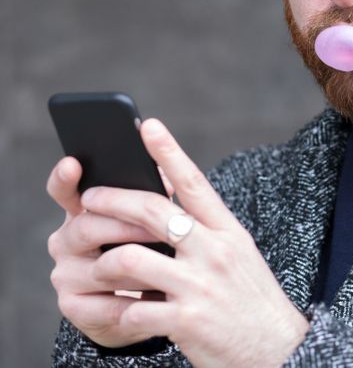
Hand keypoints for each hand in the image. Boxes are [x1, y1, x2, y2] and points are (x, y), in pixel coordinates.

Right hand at [47, 156, 165, 346]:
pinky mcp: (74, 307)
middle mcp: (66, 241)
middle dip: (127, 226)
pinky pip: (106, 303)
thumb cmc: (153, 252)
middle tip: (159, 229)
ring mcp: (65, 275)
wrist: (149, 305)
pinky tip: (157, 297)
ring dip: (139, 265)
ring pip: (100, 266)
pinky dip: (135, 300)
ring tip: (170, 264)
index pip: (64, 191)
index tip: (72, 163)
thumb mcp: (154, 223)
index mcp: (83, 213)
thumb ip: (154, 198)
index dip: (65, 178)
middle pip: (86, 226)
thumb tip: (168, 177)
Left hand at [48, 119, 308, 366]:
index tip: (147, 126)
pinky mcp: (186, 320)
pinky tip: (117, 312)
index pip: (195, 184)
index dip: (168, 153)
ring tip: (97, 269)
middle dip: (112, 201)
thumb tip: (170, 209)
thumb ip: (208, 234)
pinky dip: (118, 311)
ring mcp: (200, 286)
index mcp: (229, 233)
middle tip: (89, 200)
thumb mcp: (239, 258)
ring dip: (104, 264)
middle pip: (153, 212)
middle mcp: (215, 252)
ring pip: (130, 258)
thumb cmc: (252, 302)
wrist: (279, 351)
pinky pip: (133, 308)